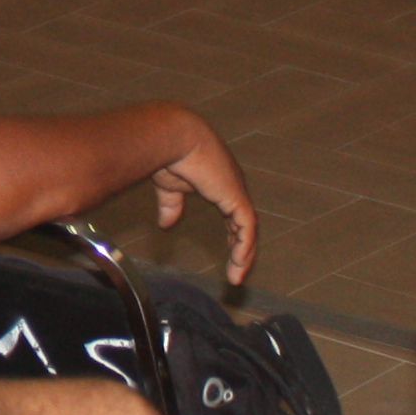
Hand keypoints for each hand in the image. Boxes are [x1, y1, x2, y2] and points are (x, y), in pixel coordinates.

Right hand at [146, 116, 260, 286]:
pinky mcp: (236, 197)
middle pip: (245, 224)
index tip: (231, 253)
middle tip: (236, 270)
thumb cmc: (170, 154)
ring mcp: (236, 191)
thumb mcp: (170, 187)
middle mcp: (232, 187)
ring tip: (236, 276)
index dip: (234, 235)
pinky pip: (247, 228)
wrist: (173, 137)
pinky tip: (239, 263)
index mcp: (219, 183)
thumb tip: (166, 224)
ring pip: (249, 229)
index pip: (234, 214)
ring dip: (244, 254)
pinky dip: (244, 247)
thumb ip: (172, 205)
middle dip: (242, 248)